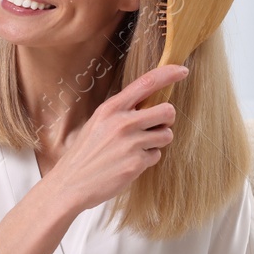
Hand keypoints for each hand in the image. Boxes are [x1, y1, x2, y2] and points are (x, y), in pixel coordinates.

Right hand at [42, 64, 187, 213]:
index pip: (147, 83)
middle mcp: (123, 122)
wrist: (70, 183)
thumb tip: (149, 104)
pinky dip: (147, 159)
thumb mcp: (98, 122)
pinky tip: (130, 162)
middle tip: (154, 127)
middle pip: (167, 110)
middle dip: (166, 119)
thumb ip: (121, 112)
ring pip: (166, 134)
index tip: (183, 70)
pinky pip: (157, 155)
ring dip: (158, 141)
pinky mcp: (137, 163)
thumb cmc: (85, 153)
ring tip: (138, 147)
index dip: (169, 74)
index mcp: (111, 108)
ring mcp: (131, 143)